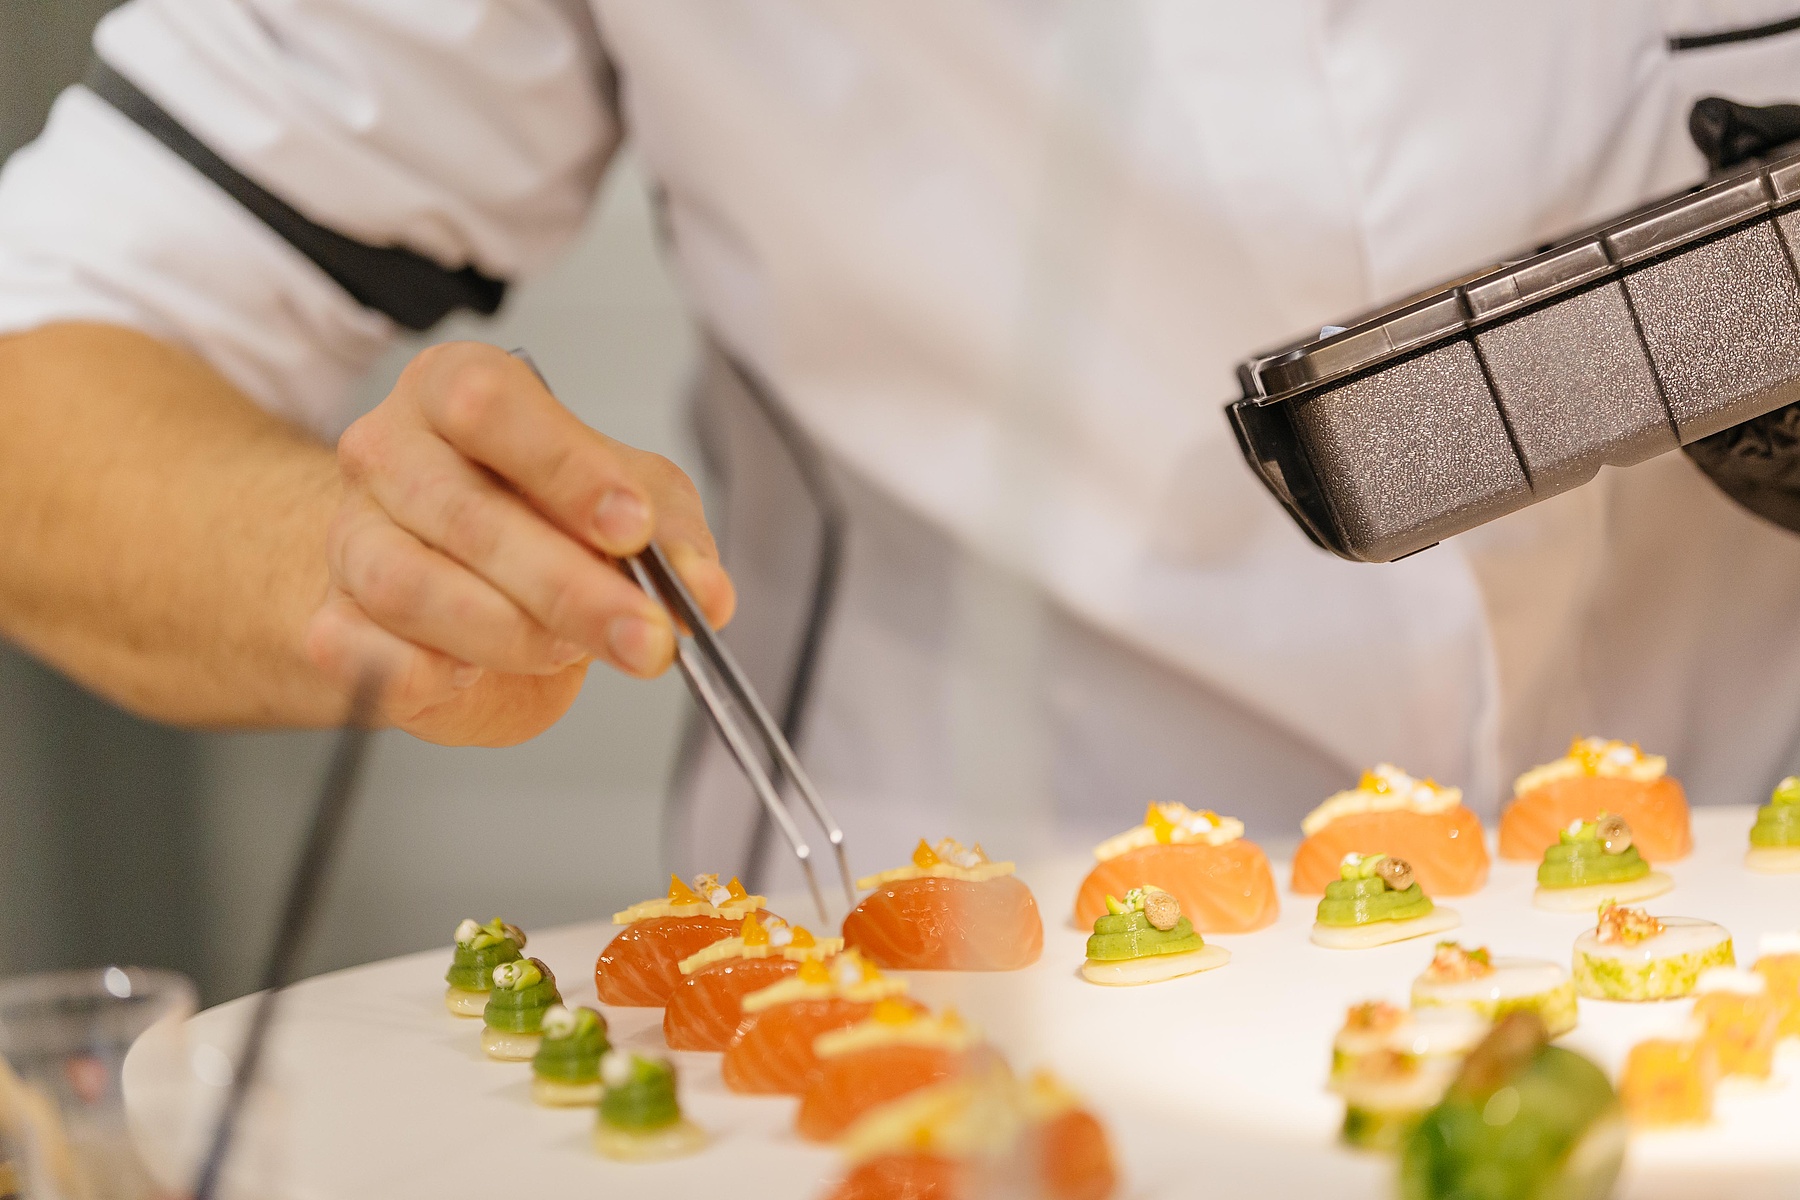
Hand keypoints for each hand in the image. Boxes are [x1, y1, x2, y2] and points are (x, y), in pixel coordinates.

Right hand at [303, 342, 734, 745]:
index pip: (492, 406)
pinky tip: (476, 675)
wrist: (448, 599)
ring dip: (513, 634)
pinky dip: (434, 676)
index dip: (567, 470)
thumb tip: (704, 591)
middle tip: (644, 635)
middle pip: (465, 512)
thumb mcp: (626, 507)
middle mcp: (390, 454)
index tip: (633, 528)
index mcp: (458, 392)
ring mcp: (351, 539)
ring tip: (570, 650)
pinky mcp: (331, 625)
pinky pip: (372, 658)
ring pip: (412, 587)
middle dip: (568, 586)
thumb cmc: (539, 527)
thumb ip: (672, 537)